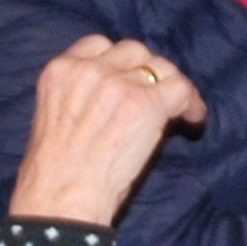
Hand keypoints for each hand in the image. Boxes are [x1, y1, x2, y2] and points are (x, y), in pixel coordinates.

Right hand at [8, 36, 205, 225]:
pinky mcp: (146, 104)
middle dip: (146, 72)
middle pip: (133, 51)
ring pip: (160, 67)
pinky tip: (193, 121)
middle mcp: (89, 70)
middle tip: (155, 96)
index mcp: (60, 71)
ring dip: (170, 87)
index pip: (98, 45)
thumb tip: (118, 102)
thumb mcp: (54, 120)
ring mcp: (119, 84)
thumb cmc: (53, 176)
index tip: (128, 79)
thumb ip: (81, 99)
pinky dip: (192, 104)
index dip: (118, 63)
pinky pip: (181, 90)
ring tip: (179, 110)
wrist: (59, 200)